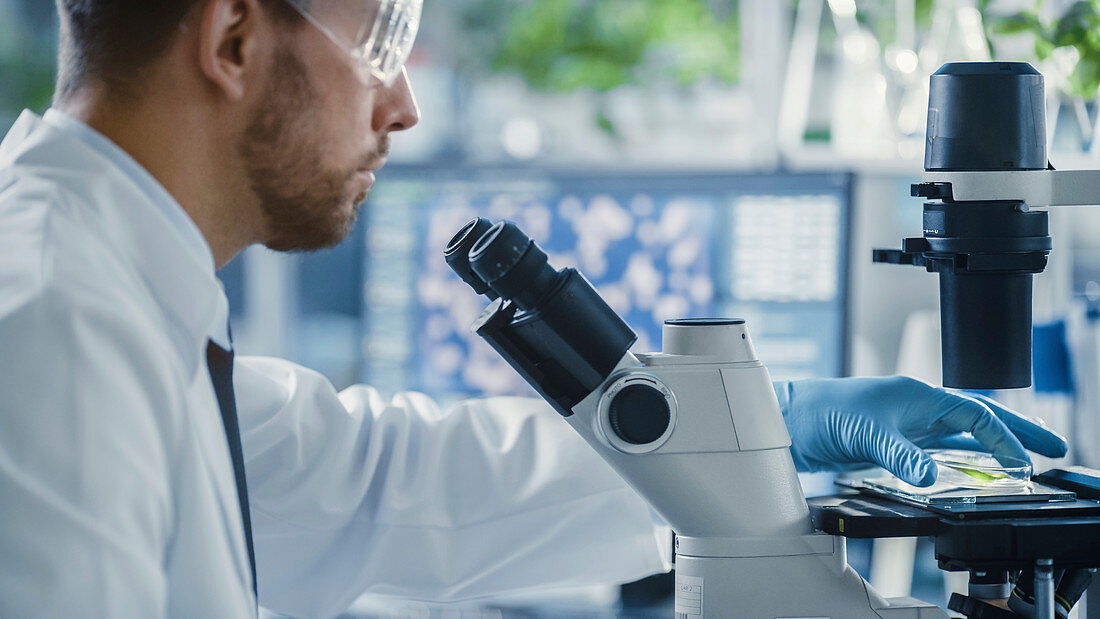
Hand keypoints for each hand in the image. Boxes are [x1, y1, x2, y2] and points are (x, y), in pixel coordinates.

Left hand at [775, 376, 1067, 486]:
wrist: (788, 420)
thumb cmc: (821, 411)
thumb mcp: (865, 433)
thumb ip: (899, 455)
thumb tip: (929, 476)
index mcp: (918, 395)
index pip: (974, 415)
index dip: (1003, 438)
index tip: (1024, 462)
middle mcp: (917, 407)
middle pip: (977, 418)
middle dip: (1015, 432)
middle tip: (1052, 448)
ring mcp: (906, 425)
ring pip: (960, 436)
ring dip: (991, 449)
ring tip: (1022, 463)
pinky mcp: (892, 442)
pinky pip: (937, 452)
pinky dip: (959, 462)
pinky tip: (971, 474)